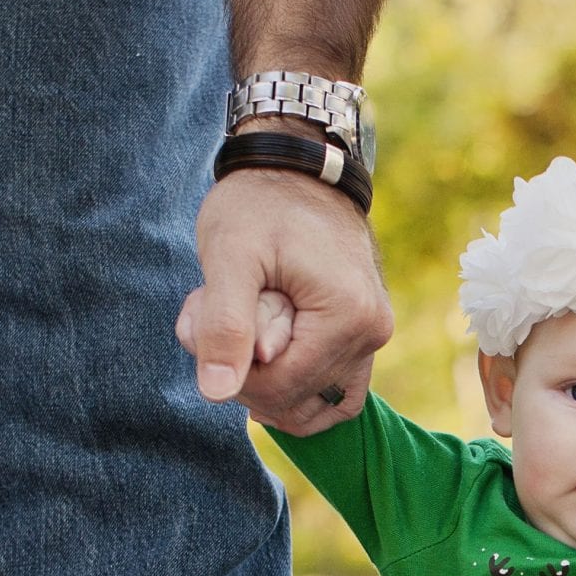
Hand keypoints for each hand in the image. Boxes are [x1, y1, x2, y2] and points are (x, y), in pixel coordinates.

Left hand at [181, 165, 393, 434]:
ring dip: (264, 380)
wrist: (297, 169)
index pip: (280, 388)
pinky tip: (261, 359)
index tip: (202, 320)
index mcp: (349, 316)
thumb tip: (216, 394)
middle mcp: (372, 334)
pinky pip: (332, 394)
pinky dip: (293, 388)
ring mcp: (373, 339)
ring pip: (312, 407)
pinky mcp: (364, 338)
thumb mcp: (229, 256)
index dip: (229, 368)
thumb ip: (223, 325)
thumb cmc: (259, 204)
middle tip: (214, 314)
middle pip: (294, 400)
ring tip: (240, 325)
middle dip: (243, 370)